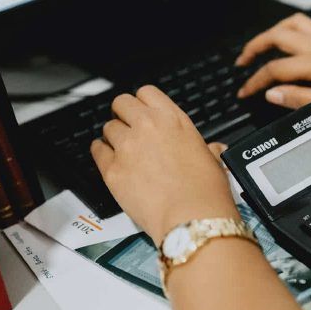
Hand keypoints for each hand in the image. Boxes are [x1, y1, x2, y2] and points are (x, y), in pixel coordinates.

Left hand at [90, 86, 238, 245]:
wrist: (192, 216)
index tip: (141, 111)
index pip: (146, 93)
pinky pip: (97, 150)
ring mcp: (127, 146)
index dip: (142, 102)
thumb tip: (213, 149)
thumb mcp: (212, 159)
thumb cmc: (205, 191)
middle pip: (121, 103)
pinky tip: (108, 159)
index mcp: (173, 119)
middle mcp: (148, 127)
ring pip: (108, 127)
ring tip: (120, 148)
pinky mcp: (112, 170)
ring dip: (113, 136)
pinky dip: (101, 153)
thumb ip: (207, 148)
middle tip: (127, 125)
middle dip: (123, 113)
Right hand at [236, 13, 310, 109]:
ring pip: (292, 24)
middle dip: (254, 46)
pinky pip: (307, 27)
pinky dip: (291, 31)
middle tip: (242, 61)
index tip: (244, 93)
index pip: (275, 69)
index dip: (255, 81)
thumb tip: (272, 93)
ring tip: (261, 46)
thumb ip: (301, 98)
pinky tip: (292, 46)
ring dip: (272, 32)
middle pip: (277, 35)